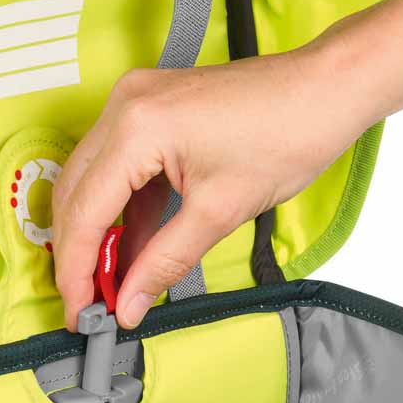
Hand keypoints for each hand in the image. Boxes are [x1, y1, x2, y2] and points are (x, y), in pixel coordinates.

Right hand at [52, 35, 379, 330]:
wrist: (327, 89)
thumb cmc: (289, 132)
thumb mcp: (220, 211)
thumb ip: (165, 262)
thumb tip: (129, 303)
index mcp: (137, 127)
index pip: (85, 212)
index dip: (76, 270)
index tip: (80, 312)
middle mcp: (125, 105)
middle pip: (75, 194)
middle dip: (79, 254)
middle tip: (89, 304)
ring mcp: (135, 102)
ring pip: (91, 181)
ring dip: (98, 233)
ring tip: (108, 283)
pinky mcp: (151, 108)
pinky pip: (119, 166)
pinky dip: (122, 209)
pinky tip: (131, 248)